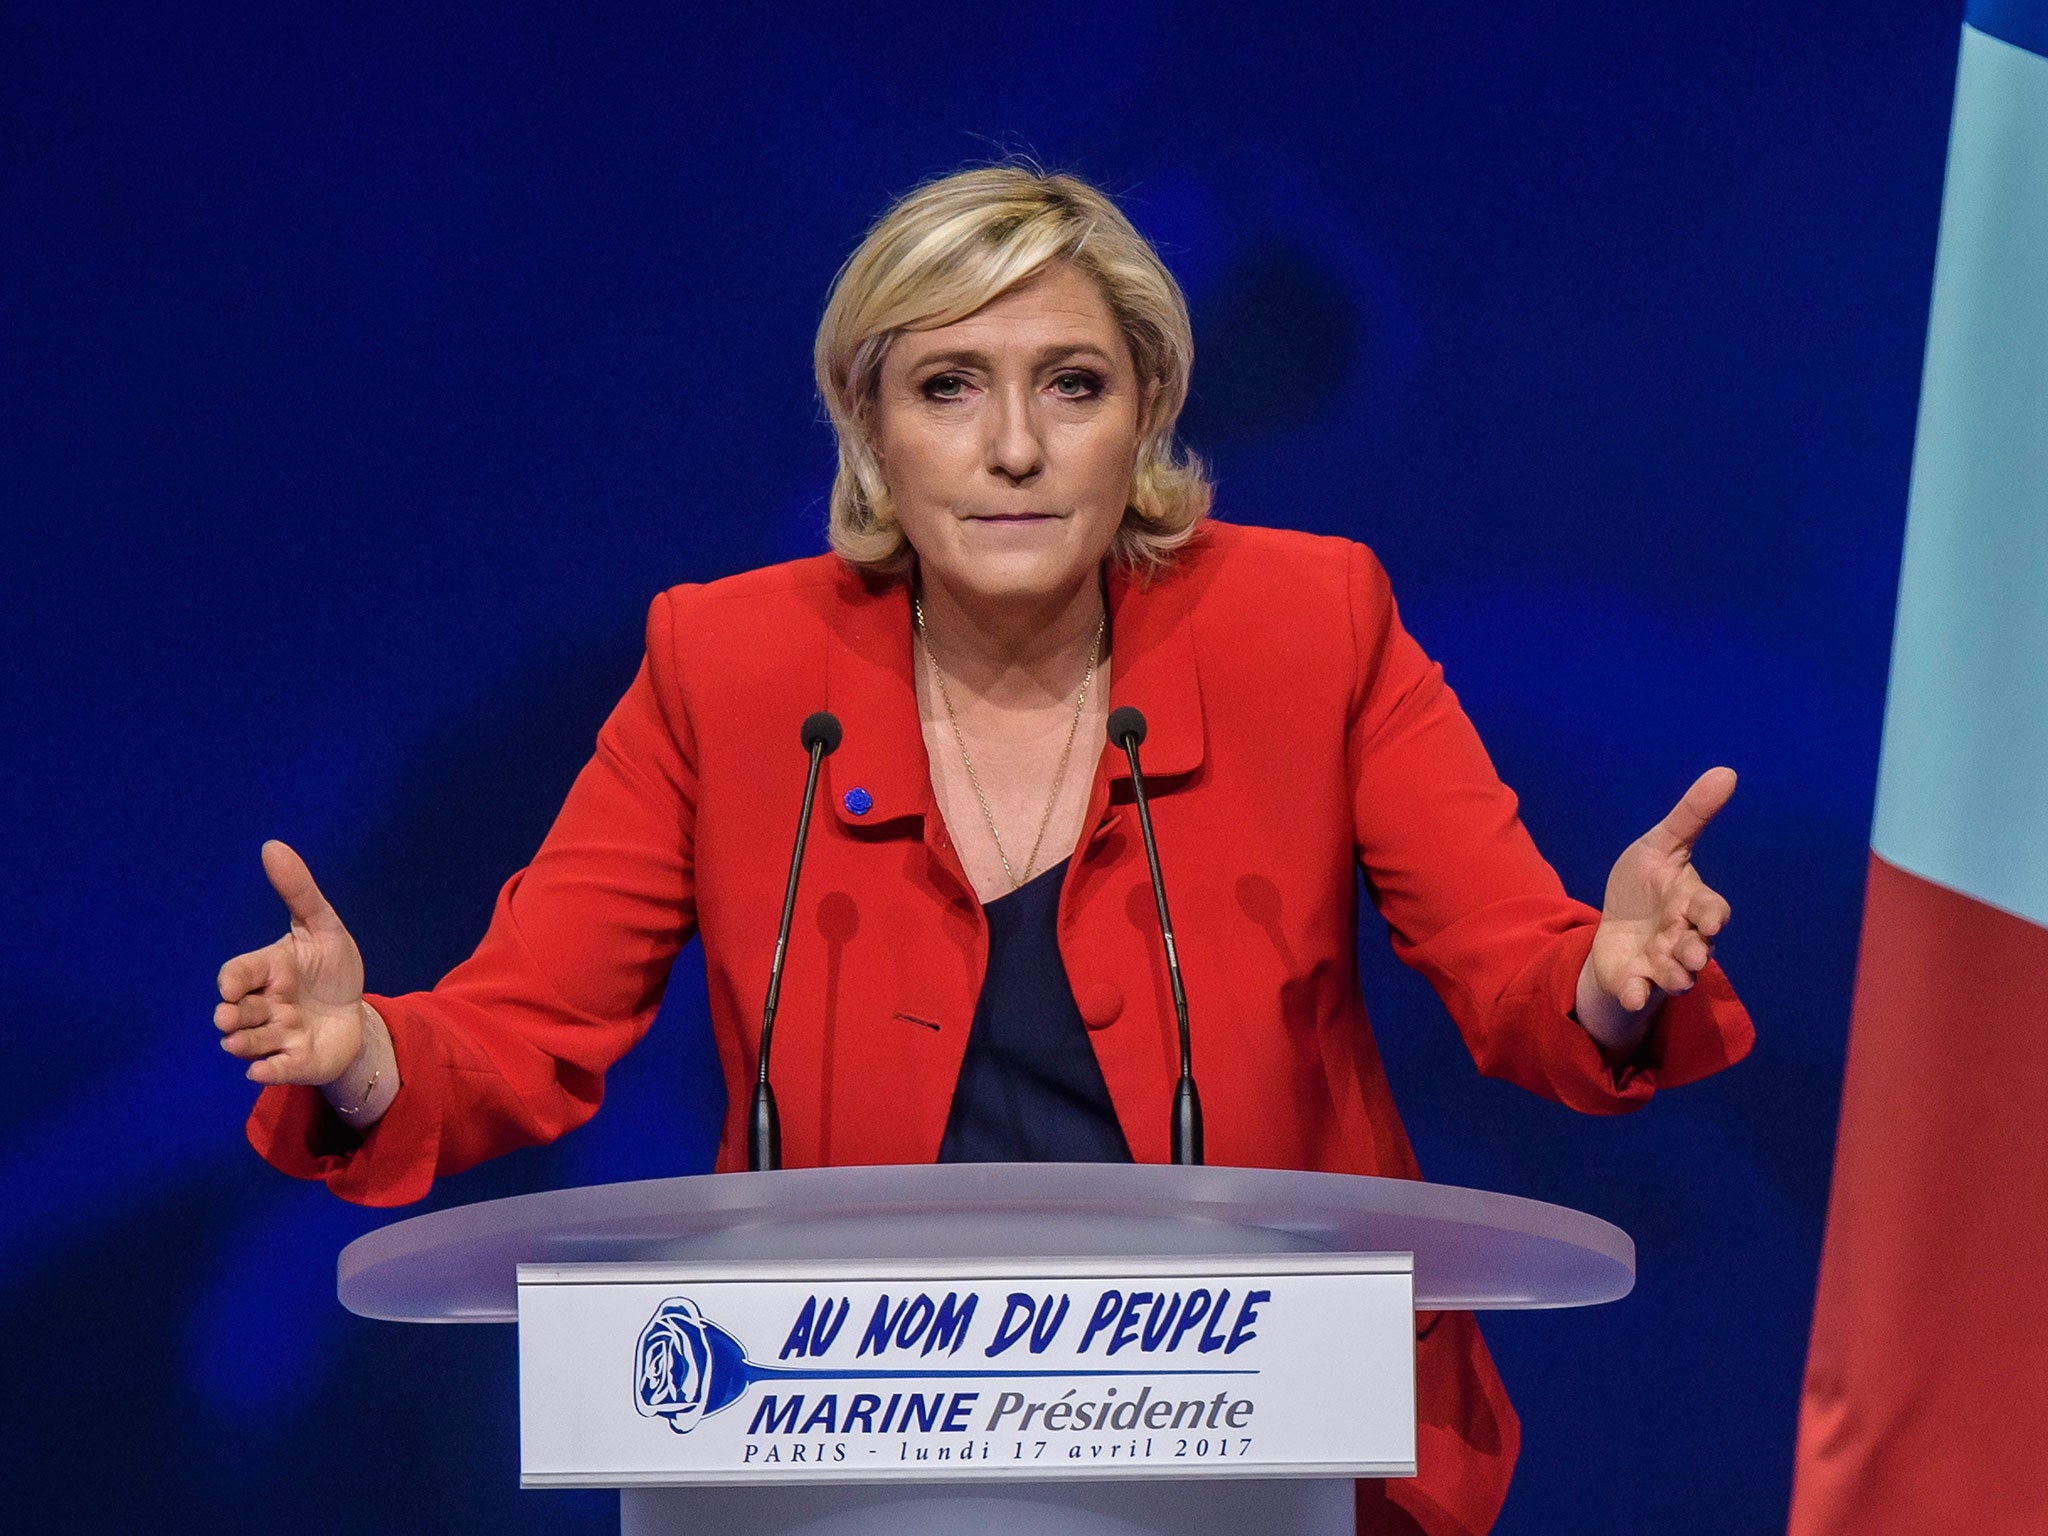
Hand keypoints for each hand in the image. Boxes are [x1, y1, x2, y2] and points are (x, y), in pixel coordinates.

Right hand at [215, 840, 366, 1085]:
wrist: (356, 1013)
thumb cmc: (331, 969)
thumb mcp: (324, 926)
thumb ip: (299, 891)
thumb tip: (272, 845)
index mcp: (267, 972)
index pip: (235, 975)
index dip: (231, 981)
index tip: (232, 987)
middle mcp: (264, 1006)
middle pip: (236, 1013)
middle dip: (232, 1015)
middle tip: (232, 1015)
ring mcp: (276, 1036)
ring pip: (248, 1043)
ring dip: (246, 1041)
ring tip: (245, 1040)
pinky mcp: (293, 1062)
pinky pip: (272, 1071)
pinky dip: (265, 1071)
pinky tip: (262, 1070)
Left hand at [1578, 768, 1735, 1051]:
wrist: (1616, 925)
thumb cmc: (1645, 883)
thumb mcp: (1660, 844)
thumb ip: (1691, 815)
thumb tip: (1727, 771)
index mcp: (1690, 902)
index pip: (1710, 909)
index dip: (1712, 914)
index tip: (1712, 919)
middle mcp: (1682, 936)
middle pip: (1699, 948)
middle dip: (1697, 951)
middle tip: (1693, 953)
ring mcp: (1661, 962)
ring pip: (1676, 976)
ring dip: (1673, 975)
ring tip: (1667, 970)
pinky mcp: (1636, 980)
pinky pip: (1639, 993)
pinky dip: (1635, 994)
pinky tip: (1630, 992)